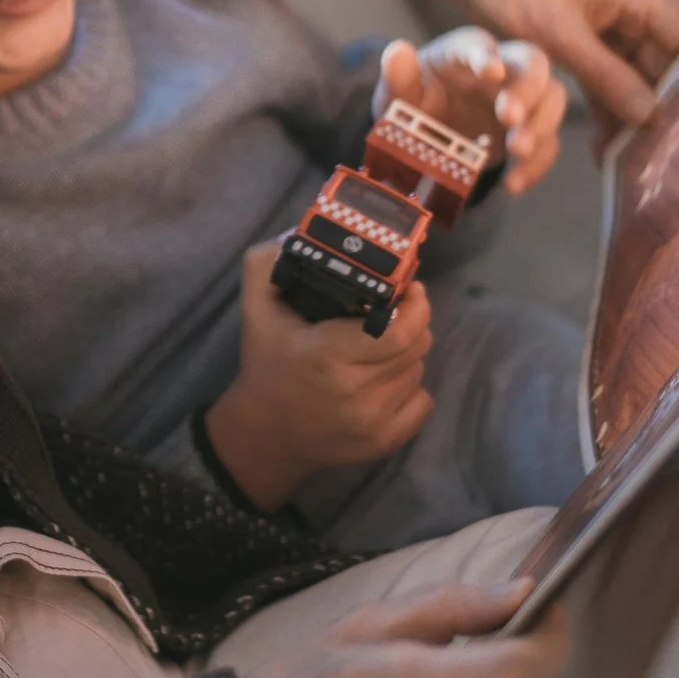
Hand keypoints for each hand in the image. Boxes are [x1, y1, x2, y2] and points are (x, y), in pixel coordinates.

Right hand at [204, 244, 434, 511]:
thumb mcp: (255, 310)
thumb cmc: (266, 366)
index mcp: (327, 354)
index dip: (416, 307)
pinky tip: (386, 381)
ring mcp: (372, 421)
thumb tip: (296, 234)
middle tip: (394, 315)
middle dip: (412, 325)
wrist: (263, 437)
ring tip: (382, 350)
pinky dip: (411, 388)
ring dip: (407, 356)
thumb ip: (266, 264)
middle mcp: (355, 391)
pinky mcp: (384, 443)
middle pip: (416, 347)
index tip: (410, 290)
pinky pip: (422, 403)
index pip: (399, 332)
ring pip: (418, 372)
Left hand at [375, 30, 567, 195]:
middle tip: (508, 117)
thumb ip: (397, 76)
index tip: (491, 73)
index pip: (481, 44)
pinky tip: (515, 183)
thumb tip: (397, 52)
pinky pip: (547, 144)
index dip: (486, 57)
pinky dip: (536, 164)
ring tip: (516, 150)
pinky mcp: (529, 132)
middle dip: (526, 90)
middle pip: (533, 64)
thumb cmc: (415, 100)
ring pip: (552, 99)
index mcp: (466, 51)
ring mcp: (522, 100)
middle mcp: (502, 68)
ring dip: (540, 125)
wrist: (428, 132)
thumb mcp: (399, 92)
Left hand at [446, 0, 678, 138]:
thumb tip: (651, 116)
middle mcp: (640, 4)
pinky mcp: (598, 36)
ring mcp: (620, 20)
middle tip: (661, 159)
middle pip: (670, 64)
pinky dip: (609, 106)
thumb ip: (608, 76)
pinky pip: (615, 75)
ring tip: (631, 163)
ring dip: (634, 115)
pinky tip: (605, 147)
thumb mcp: (560, 37)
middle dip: (664, 110)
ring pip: (642, 75)